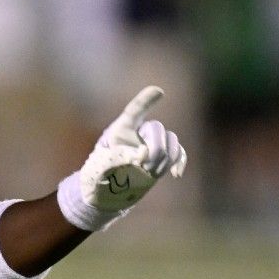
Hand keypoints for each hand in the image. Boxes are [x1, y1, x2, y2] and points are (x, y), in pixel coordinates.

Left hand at [77, 86, 187, 211]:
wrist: (108, 187)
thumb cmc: (99, 175)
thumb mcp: (101, 167)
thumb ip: (118, 161)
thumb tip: (141, 159)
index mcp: (120, 129)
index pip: (134, 111)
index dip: (146, 100)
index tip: (159, 92)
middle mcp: (138, 132)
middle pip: (157, 128)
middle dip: (155, 148)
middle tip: (143, 166)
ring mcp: (152, 143)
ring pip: (171, 140)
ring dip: (165, 158)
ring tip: (150, 172)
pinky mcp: (162, 157)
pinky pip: (178, 152)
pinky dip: (179, 161)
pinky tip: (175, 174)